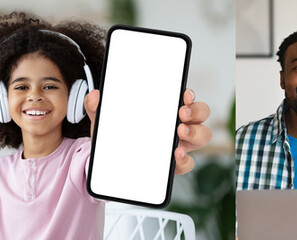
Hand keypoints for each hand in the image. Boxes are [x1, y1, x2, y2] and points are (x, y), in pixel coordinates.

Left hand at [85, 88, 211, 174]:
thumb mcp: (106, 122)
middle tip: (181, 113)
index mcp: (166, 112)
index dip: (190, 96)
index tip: (184, 94)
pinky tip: (176, 154)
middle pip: (201, 114)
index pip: (186, 100)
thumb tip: (94, 95)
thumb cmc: (117, 138)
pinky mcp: (175, 165)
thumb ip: (97, 107)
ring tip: (180, 132)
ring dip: (195, 132)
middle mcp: (178, 127)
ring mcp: (180, 145)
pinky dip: (185, 159)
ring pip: (202, 136)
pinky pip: (188, 163)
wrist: (110, 165)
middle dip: (195, 111)